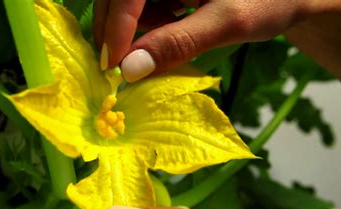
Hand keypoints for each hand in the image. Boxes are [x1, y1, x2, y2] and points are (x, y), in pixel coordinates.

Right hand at [94, 0, 305, 80]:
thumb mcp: (227, 23)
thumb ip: (179, 43)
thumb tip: (131, 70)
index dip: (116, 27)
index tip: (113, 67)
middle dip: (118, 30)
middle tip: (120, 66)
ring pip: (129, 3)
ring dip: (135, 27)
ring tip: (167, 36)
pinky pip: (145, 3)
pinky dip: (151, 20)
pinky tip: (176, 22)